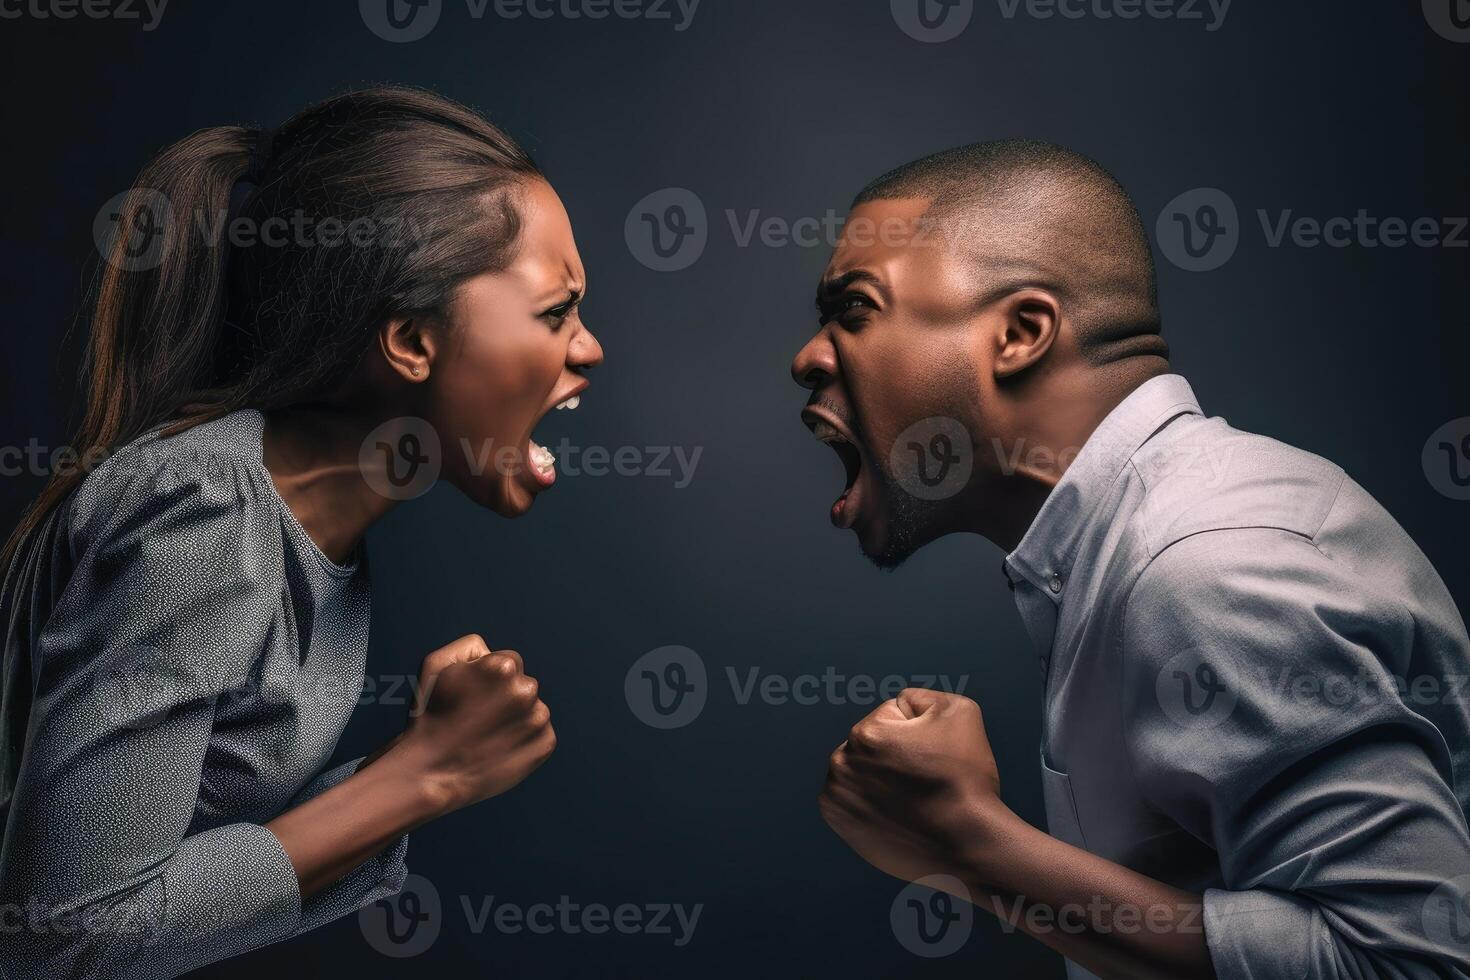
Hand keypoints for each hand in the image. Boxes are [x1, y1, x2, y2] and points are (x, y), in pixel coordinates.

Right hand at [398, 633, 555, 813]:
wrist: (432, 772)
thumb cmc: (431, 718)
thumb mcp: (436, 665)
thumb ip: (470, 647)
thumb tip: (492, 651)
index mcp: (503, 668)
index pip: (510, 662)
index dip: (489, 679)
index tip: (474, 698)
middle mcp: (526, 691)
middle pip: (523, 685)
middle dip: (506, 697)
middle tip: (479, 718)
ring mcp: (538, 719)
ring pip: (533, 709)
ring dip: (517, 718)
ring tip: (488, 735)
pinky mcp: (544, 744)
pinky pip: (541, 733)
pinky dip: (525, 739)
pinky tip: (501, 748)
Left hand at [819, 688, 1005, 886]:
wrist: (967, 845)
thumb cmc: (965, 780)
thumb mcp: (958, 711)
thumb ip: (921, 697)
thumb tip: (901, 707)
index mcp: (864, 733)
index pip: (891, 718)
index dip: (920, 735)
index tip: (934, 760)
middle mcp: (841, 763)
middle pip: (873, 745)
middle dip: (895, 756)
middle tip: (925, 782)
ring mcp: (837, 797)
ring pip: (862, 772)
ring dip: (880, 779)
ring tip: (912, 801)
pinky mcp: (841, 824)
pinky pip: (854, 800)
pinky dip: (871, 804)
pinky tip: (896, 815)